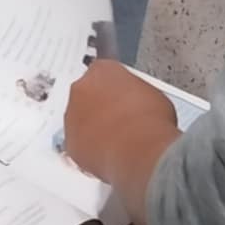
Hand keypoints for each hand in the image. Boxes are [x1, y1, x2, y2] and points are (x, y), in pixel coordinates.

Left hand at [63, 61, 182, 224]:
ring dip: (92, 127)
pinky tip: (108, 154)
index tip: (121, 96)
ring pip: (79, 120)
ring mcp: (72, 116)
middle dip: (99, 106)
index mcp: (102, 70)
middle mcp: (81, 89)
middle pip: (86, 94)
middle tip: (118, 119)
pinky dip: (90, 149)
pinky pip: (78, 144)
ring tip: (115, 140)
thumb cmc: (151, 121)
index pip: (103, 72)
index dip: (114, 87)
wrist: (140, 148)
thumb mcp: (153, 94)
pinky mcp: (70, 142)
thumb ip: (136, 91)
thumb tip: (139, 101)